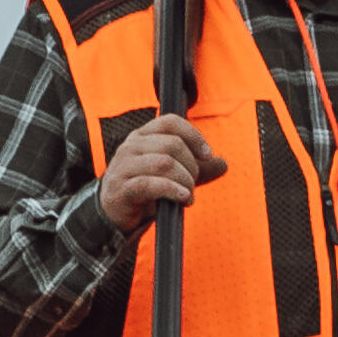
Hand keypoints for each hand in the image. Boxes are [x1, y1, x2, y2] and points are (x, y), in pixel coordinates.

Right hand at [95, 111, 218, 235]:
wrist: (114, 214)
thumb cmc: (144, 190)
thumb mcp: (173, 175)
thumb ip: (197, 169)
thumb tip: (223, 164)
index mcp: (143, 136)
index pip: (171, 122)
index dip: (193, 136)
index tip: (207, 155)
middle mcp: (131, 146)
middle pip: (171, 144)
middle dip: (191, 165)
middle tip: (193, 183)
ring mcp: (124, 166)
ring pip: (163, 163)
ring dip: (184, 180)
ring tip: (188, 194)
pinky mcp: (122, 188)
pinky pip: (151, 184)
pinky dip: (173, 191)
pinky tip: (183, 199)